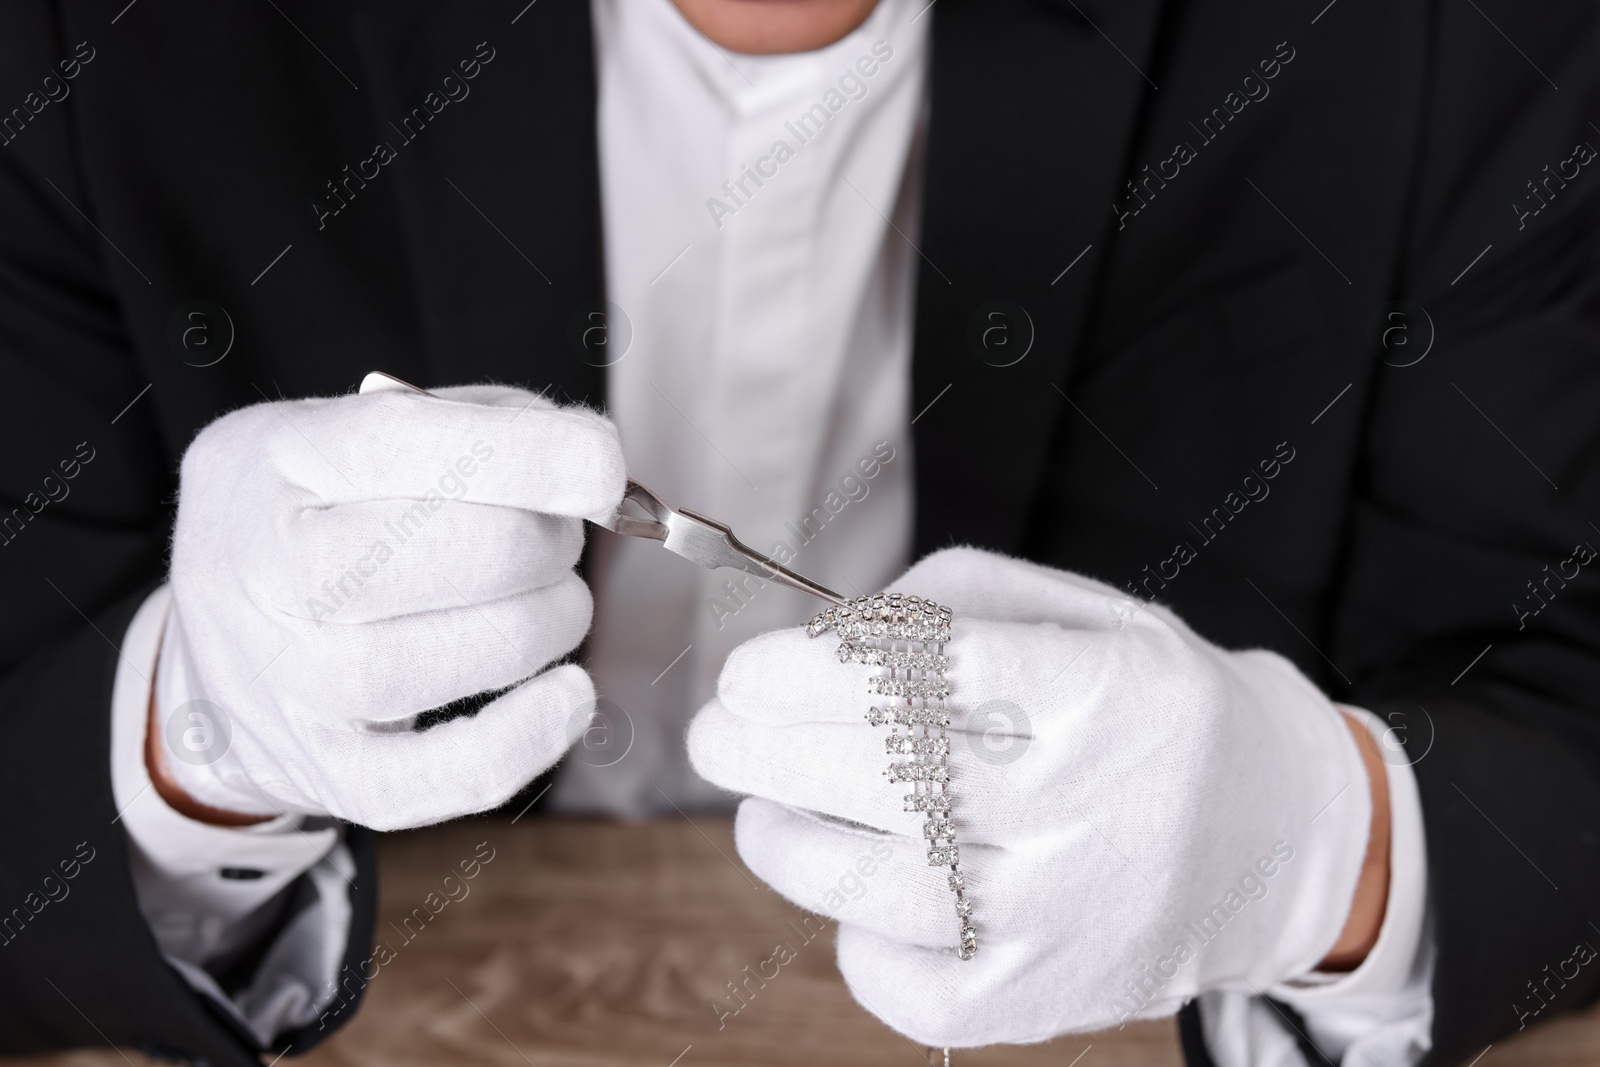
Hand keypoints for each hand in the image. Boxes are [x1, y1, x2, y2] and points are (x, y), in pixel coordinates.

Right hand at [156, 384, 624, 830]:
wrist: (216, 635)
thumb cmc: (324, 514)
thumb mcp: (365, 429)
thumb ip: (480, 425)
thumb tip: (592, 462)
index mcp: (277, 456)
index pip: (404, 442)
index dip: (528, 457)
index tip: (603, 469)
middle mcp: (262, 566)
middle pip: (444, 553)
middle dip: (542, 541)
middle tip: (559, 538)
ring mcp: (281, 678)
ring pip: (431, 666)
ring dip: (538, 627)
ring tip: (557, 605)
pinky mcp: (320, 768)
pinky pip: (424, 780)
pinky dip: (517, 743)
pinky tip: (568, 697)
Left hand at [688, 547, 1374, 1046]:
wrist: (1277, 835)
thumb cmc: (1148, 706)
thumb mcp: (1084, 612)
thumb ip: (949, 602)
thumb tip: (816, 639)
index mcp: (1098, 692)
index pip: (925, 678)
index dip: (811, 676)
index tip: (747, 673)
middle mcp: (1086, 808)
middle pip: (879, 780)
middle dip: (763, 751)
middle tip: (718, 734)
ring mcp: (1064, 917)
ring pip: (871, 889)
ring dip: (785, 841)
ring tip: (767, 809)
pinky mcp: (1046, 997)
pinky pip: (904, 983)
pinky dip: (853, 938)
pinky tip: (859, 892)